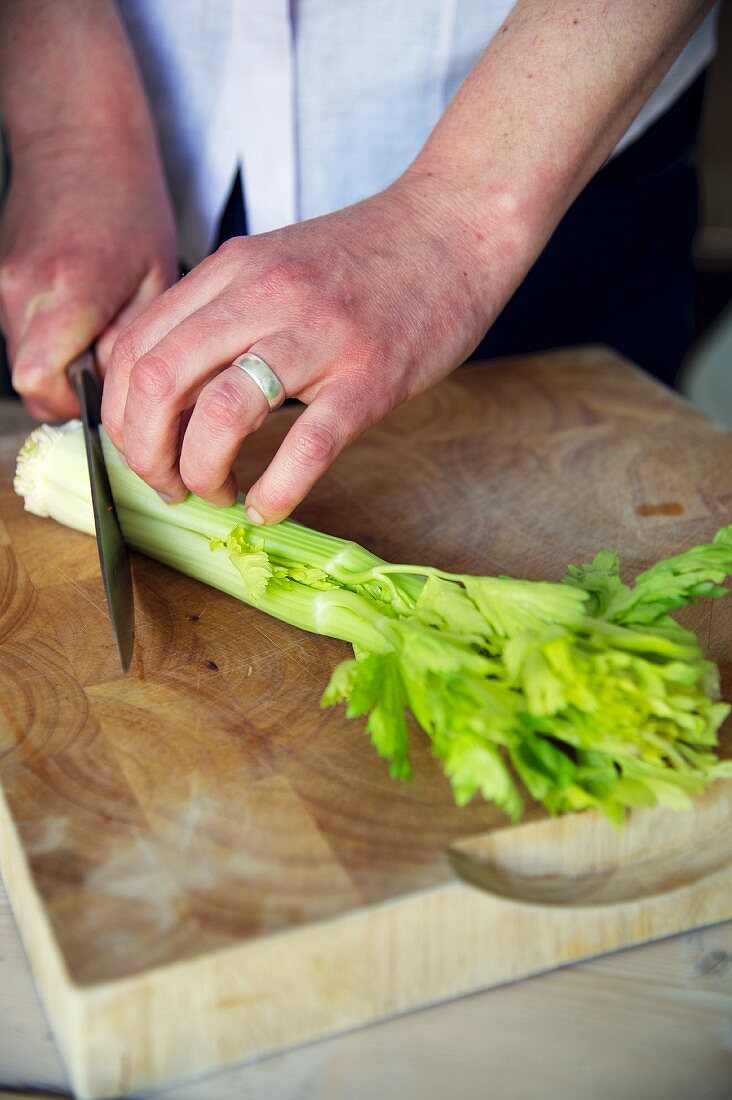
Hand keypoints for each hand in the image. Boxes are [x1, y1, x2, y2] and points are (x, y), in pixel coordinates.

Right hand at [0, 130, 176, 420]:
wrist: (78, 139)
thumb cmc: (127, 200)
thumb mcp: (155, 277)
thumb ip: (136, 339)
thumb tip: (124, 388)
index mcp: (69, 291)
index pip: (40, 382)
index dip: (72, 403)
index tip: (106, 394)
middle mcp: (24, 290)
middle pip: (29, 379)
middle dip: (70, 388)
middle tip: (112, 366)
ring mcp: (3, 283)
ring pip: (23, 357)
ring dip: (61, 360)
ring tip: (99, 327)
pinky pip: (21, 330)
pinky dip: (50, 335)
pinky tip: (81, 308)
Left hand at [102, 175, 513, 522]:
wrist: (455, 226)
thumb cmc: (368, 258)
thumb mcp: (275, 264)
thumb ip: (220, 313)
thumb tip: (167, 387)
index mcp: (231, 271)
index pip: (134, 349)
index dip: (121, 417)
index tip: (142, 449)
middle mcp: (262, 296)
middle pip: (158, 382)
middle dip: (146, 453)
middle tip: (169, 484)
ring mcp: (318, 336)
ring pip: (220, 414)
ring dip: (200, 472)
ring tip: (215, 493)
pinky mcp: (370, 377)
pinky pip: (307, 446)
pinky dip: (276, 490)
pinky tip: (269, 506)